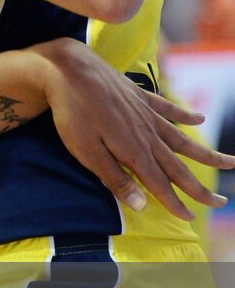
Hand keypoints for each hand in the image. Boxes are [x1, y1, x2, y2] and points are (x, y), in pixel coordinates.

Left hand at [40, 39, 232, 218]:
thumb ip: (115, 178)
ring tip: (230, 162)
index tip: (189, 218)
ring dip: (205, 154)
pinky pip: (169, 108)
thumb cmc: (72, 113)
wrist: (69, 69)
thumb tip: (142, 206)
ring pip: (182, 139)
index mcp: (134, 152)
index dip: (174, 203)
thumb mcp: (86, 152)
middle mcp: (147, 134)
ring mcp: (146, 113)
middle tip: (220, 201)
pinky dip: (186, 116)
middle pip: (178, 166)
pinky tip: (200, 120)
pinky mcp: (139, 96)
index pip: (159, 184)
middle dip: (198, 187)